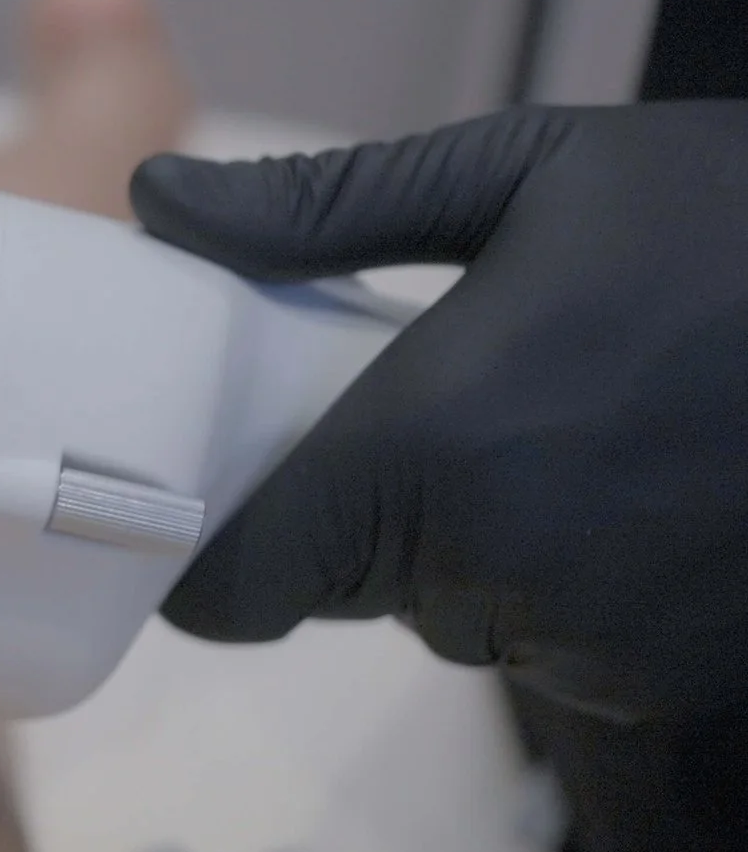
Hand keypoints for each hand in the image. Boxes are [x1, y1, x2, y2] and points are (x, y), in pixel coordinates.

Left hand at [131, 103, 747, 721]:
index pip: (239, 583)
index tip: (224, 501)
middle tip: (456, 403)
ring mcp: (584, 646)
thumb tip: (163, 204)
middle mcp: (488, 578)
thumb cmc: (744, 226)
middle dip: (369, 511)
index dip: (214, 554)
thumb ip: (327, 209)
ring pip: (458, 618)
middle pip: (350, 585)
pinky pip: (559, 650)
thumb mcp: (536, 168)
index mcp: (425, 456)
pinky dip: (573, 590)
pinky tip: (647, 494)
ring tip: (581, 430)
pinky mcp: (663, 683)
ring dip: (478, 550)